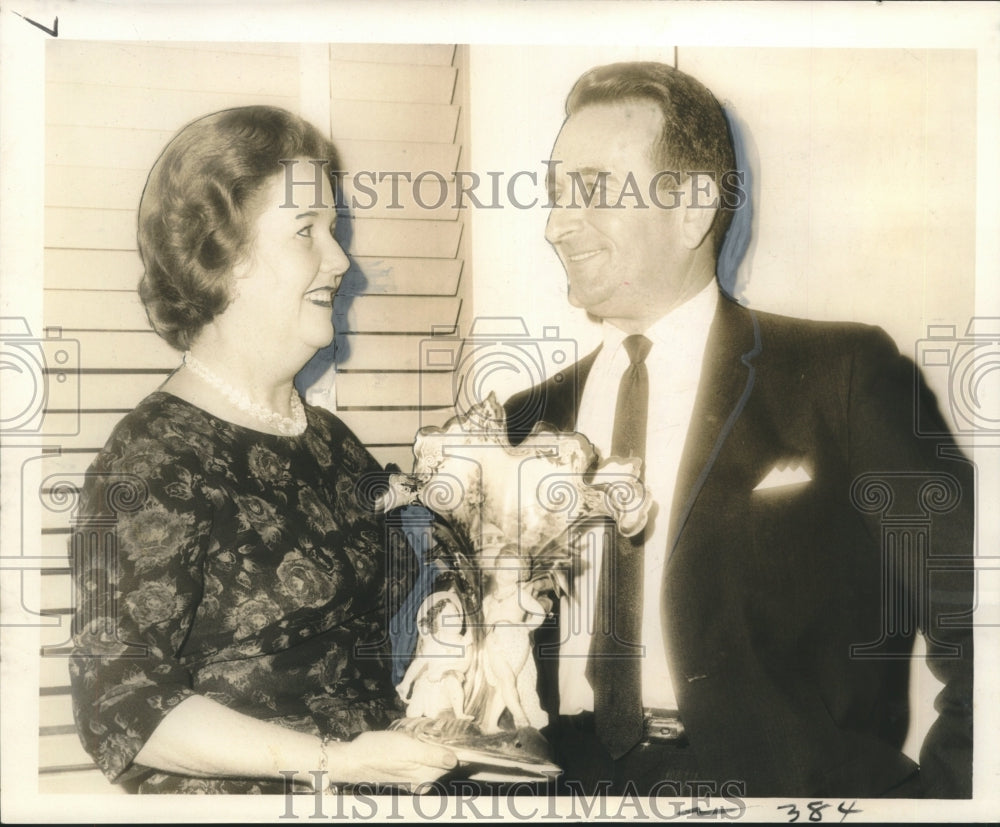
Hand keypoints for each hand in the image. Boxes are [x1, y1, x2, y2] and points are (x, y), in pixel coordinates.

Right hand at [327, 730, 455, 790]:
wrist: (352, 759)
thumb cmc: (378, 752)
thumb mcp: (407, 748)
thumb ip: (432, 755)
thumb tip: (455, 760)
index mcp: (427, 776)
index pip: (453, 762)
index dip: (461, 747)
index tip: (464, 733)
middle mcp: (423, 781)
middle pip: (445, 760)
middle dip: (447, 745)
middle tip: (443, 727)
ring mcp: (414, 779)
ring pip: (434, 759)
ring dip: (435, 746)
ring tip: (427, 732)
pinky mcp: (406, 774)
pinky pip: (423, 760)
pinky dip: (424, 749)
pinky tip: (416, 739)